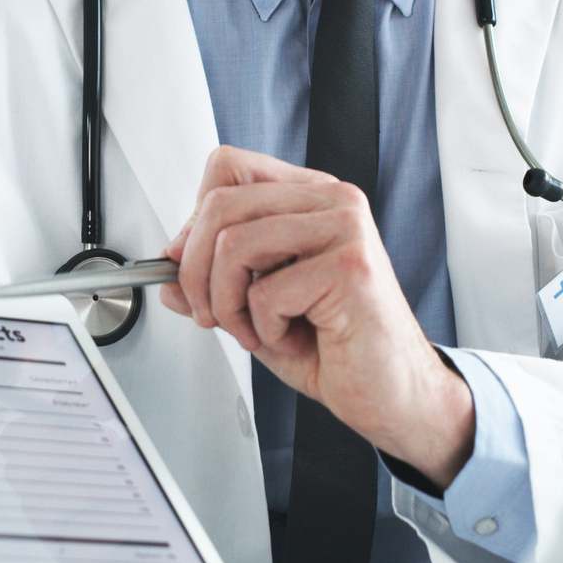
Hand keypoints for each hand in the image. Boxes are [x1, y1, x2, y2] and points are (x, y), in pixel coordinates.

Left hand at [159, 145, 476, 488]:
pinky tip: (294, 337)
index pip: (227, 167)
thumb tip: (166, 270)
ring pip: (233, 244)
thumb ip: (215, 282)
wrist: (395, 394)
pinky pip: (264, 291)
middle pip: (219, 204)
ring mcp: (346, 228)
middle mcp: (332, 201)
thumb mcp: (258, 309)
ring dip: (227, 304)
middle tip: (211, 314)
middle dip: (194, 272)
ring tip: (254, 330)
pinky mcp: (350, 267)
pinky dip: (263, 328)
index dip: (193, 221)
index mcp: (311, 197)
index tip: (187, 265)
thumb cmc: (339, 349)